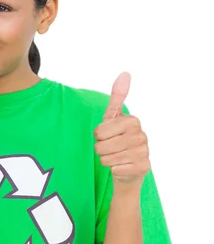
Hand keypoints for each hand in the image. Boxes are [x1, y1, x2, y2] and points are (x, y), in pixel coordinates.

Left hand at [93, 72, 150, 187]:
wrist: (128, 165)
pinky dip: (114, 170)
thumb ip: (117, 97)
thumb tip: (125, 73)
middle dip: (100, 149)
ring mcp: (144, 152)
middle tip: (109, 148)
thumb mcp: (114, 118)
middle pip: (102, 146)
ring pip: (108, 159)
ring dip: (107, 160)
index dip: (98, 136)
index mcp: (132, 121)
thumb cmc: (118, 139)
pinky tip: (122, 166)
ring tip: (115, 156)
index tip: (105, 135)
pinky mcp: (144, 167)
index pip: (99, 132)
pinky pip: (116, 170)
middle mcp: (141, 135)